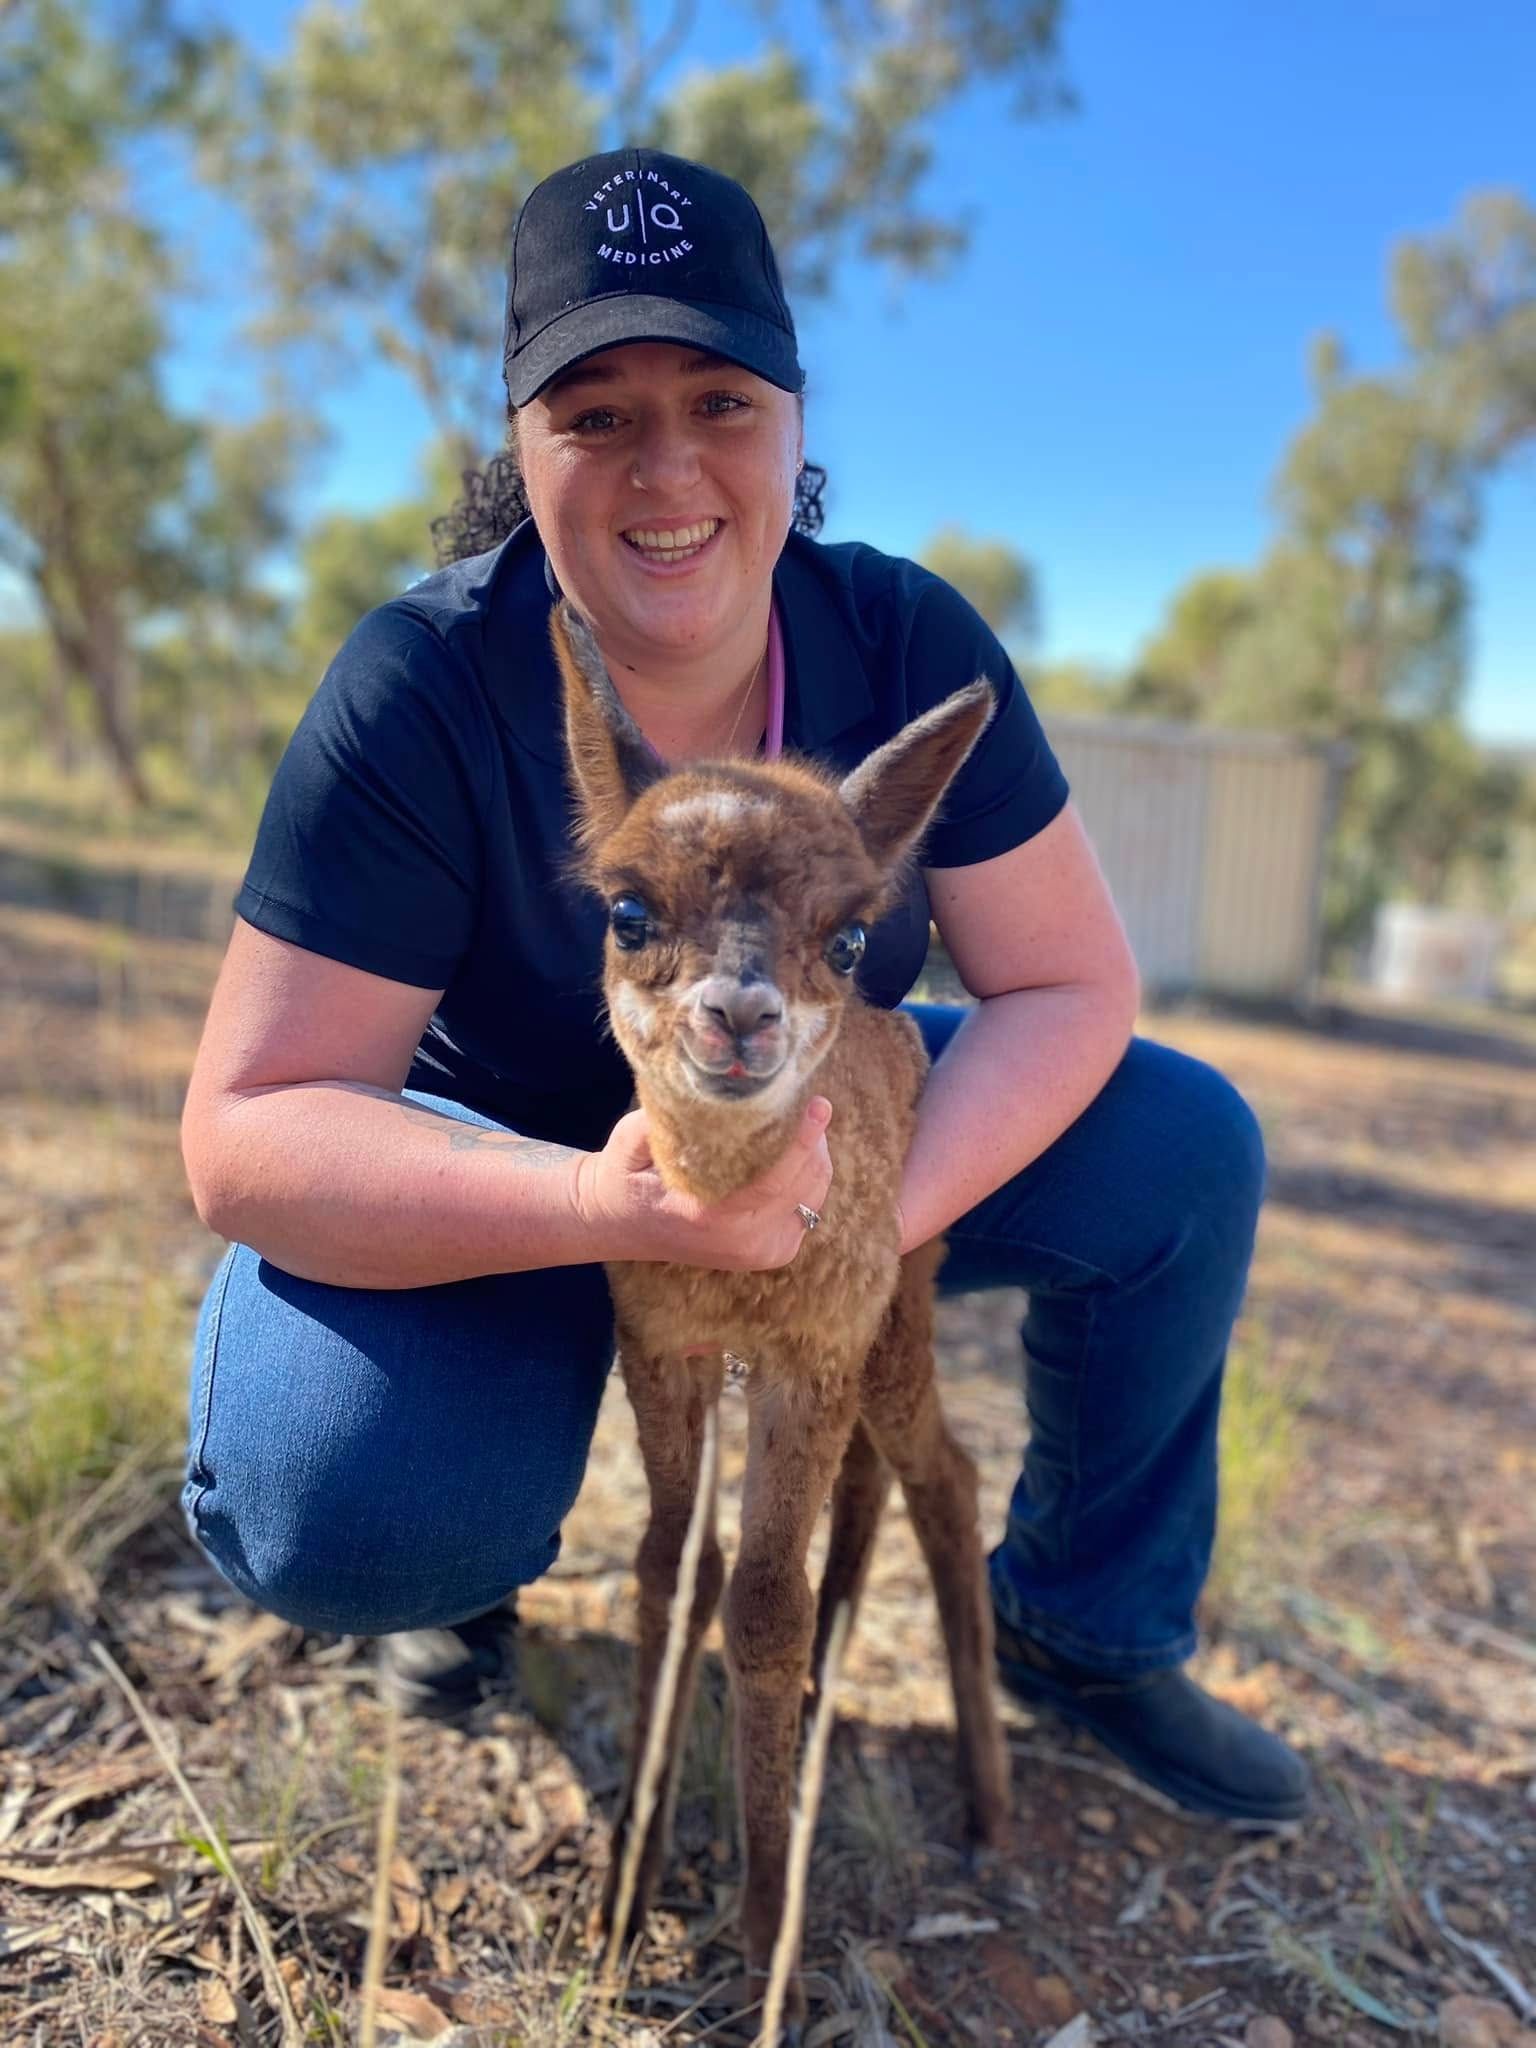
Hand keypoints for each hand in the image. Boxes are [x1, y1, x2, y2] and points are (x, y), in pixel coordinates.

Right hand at [577, 1097, 833, 1270]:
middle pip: (803, 1185)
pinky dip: (807, 1178)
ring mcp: (759, 1253)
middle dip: (812, 1140)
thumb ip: (671, 1117)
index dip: (802, 1141)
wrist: (618, 1223)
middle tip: (808, 1103)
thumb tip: (716, 1085)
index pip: (774, 1180)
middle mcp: (740, 1243)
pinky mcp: (772, 1253)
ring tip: (798, 1124)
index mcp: (708, 1217)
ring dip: (812, 1157)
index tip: (819, 1105)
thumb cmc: (625, 1173)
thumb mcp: (632, 1138)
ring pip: (812, 1195)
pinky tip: (791, 1155)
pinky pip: (808, 1208)